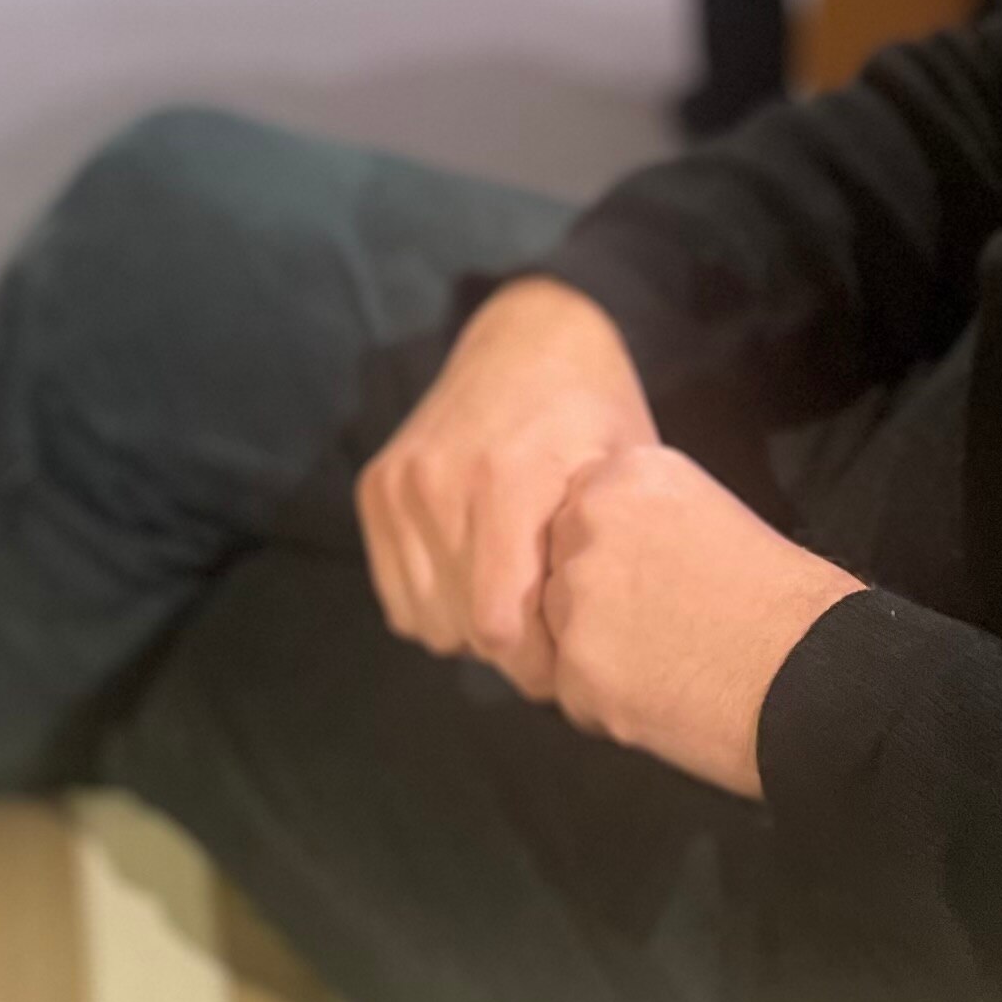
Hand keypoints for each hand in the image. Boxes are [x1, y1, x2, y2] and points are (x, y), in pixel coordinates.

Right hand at [356, 279, 653, 694]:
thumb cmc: (594, 413)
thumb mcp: (625, 476)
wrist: (529, 336)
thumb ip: (605, 559)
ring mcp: (400, 485)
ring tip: (518, 600)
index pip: (501, 629)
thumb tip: (599, 653)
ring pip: (430, 624)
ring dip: (474, 630)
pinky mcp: (376, 489)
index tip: (574, 661)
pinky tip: (479, 577)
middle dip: (516, 654)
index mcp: (507, 480)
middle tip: (553, 637)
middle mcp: (439, 482)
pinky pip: (400, 601)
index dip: (542, 665)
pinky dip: (439, 605)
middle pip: (466, 632)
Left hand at [539, 446, 862, 797]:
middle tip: (662, 630)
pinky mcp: (577, 670)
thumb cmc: (784, 601)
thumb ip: (644, 522)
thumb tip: (609, 555)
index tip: (653, 583)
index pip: (577, 516)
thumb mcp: (710, 515)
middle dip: (597, 605)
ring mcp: (576, 598)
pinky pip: (574, 693)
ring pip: (561, 633)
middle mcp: (587, 524)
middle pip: (559, 571)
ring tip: (670, 666)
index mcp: (624, 475)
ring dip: (599, 656)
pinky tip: (666, 701)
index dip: (614, 560)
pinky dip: (609, 707)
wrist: (815, 675)